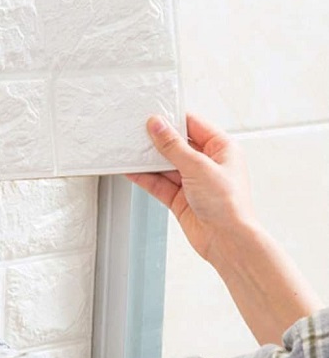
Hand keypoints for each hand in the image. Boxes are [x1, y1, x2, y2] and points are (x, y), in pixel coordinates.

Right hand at [127, 114, 258, 264]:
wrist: (227, 241)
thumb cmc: (228, 204)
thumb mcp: (198, 167)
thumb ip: (173, 146)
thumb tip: (157, 125)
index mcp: (222, 149)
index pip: (193, 126)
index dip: (172, 120)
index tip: (152, 116)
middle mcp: (208, 163)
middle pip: (176, 145)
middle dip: (156, 141)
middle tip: (136, 133)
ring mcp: (193, 181)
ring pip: (165, 165)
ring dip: (148, 161)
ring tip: (129, 151)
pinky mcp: (180, 198)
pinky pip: (159, 183)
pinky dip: (145, 178)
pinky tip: (131, 170)